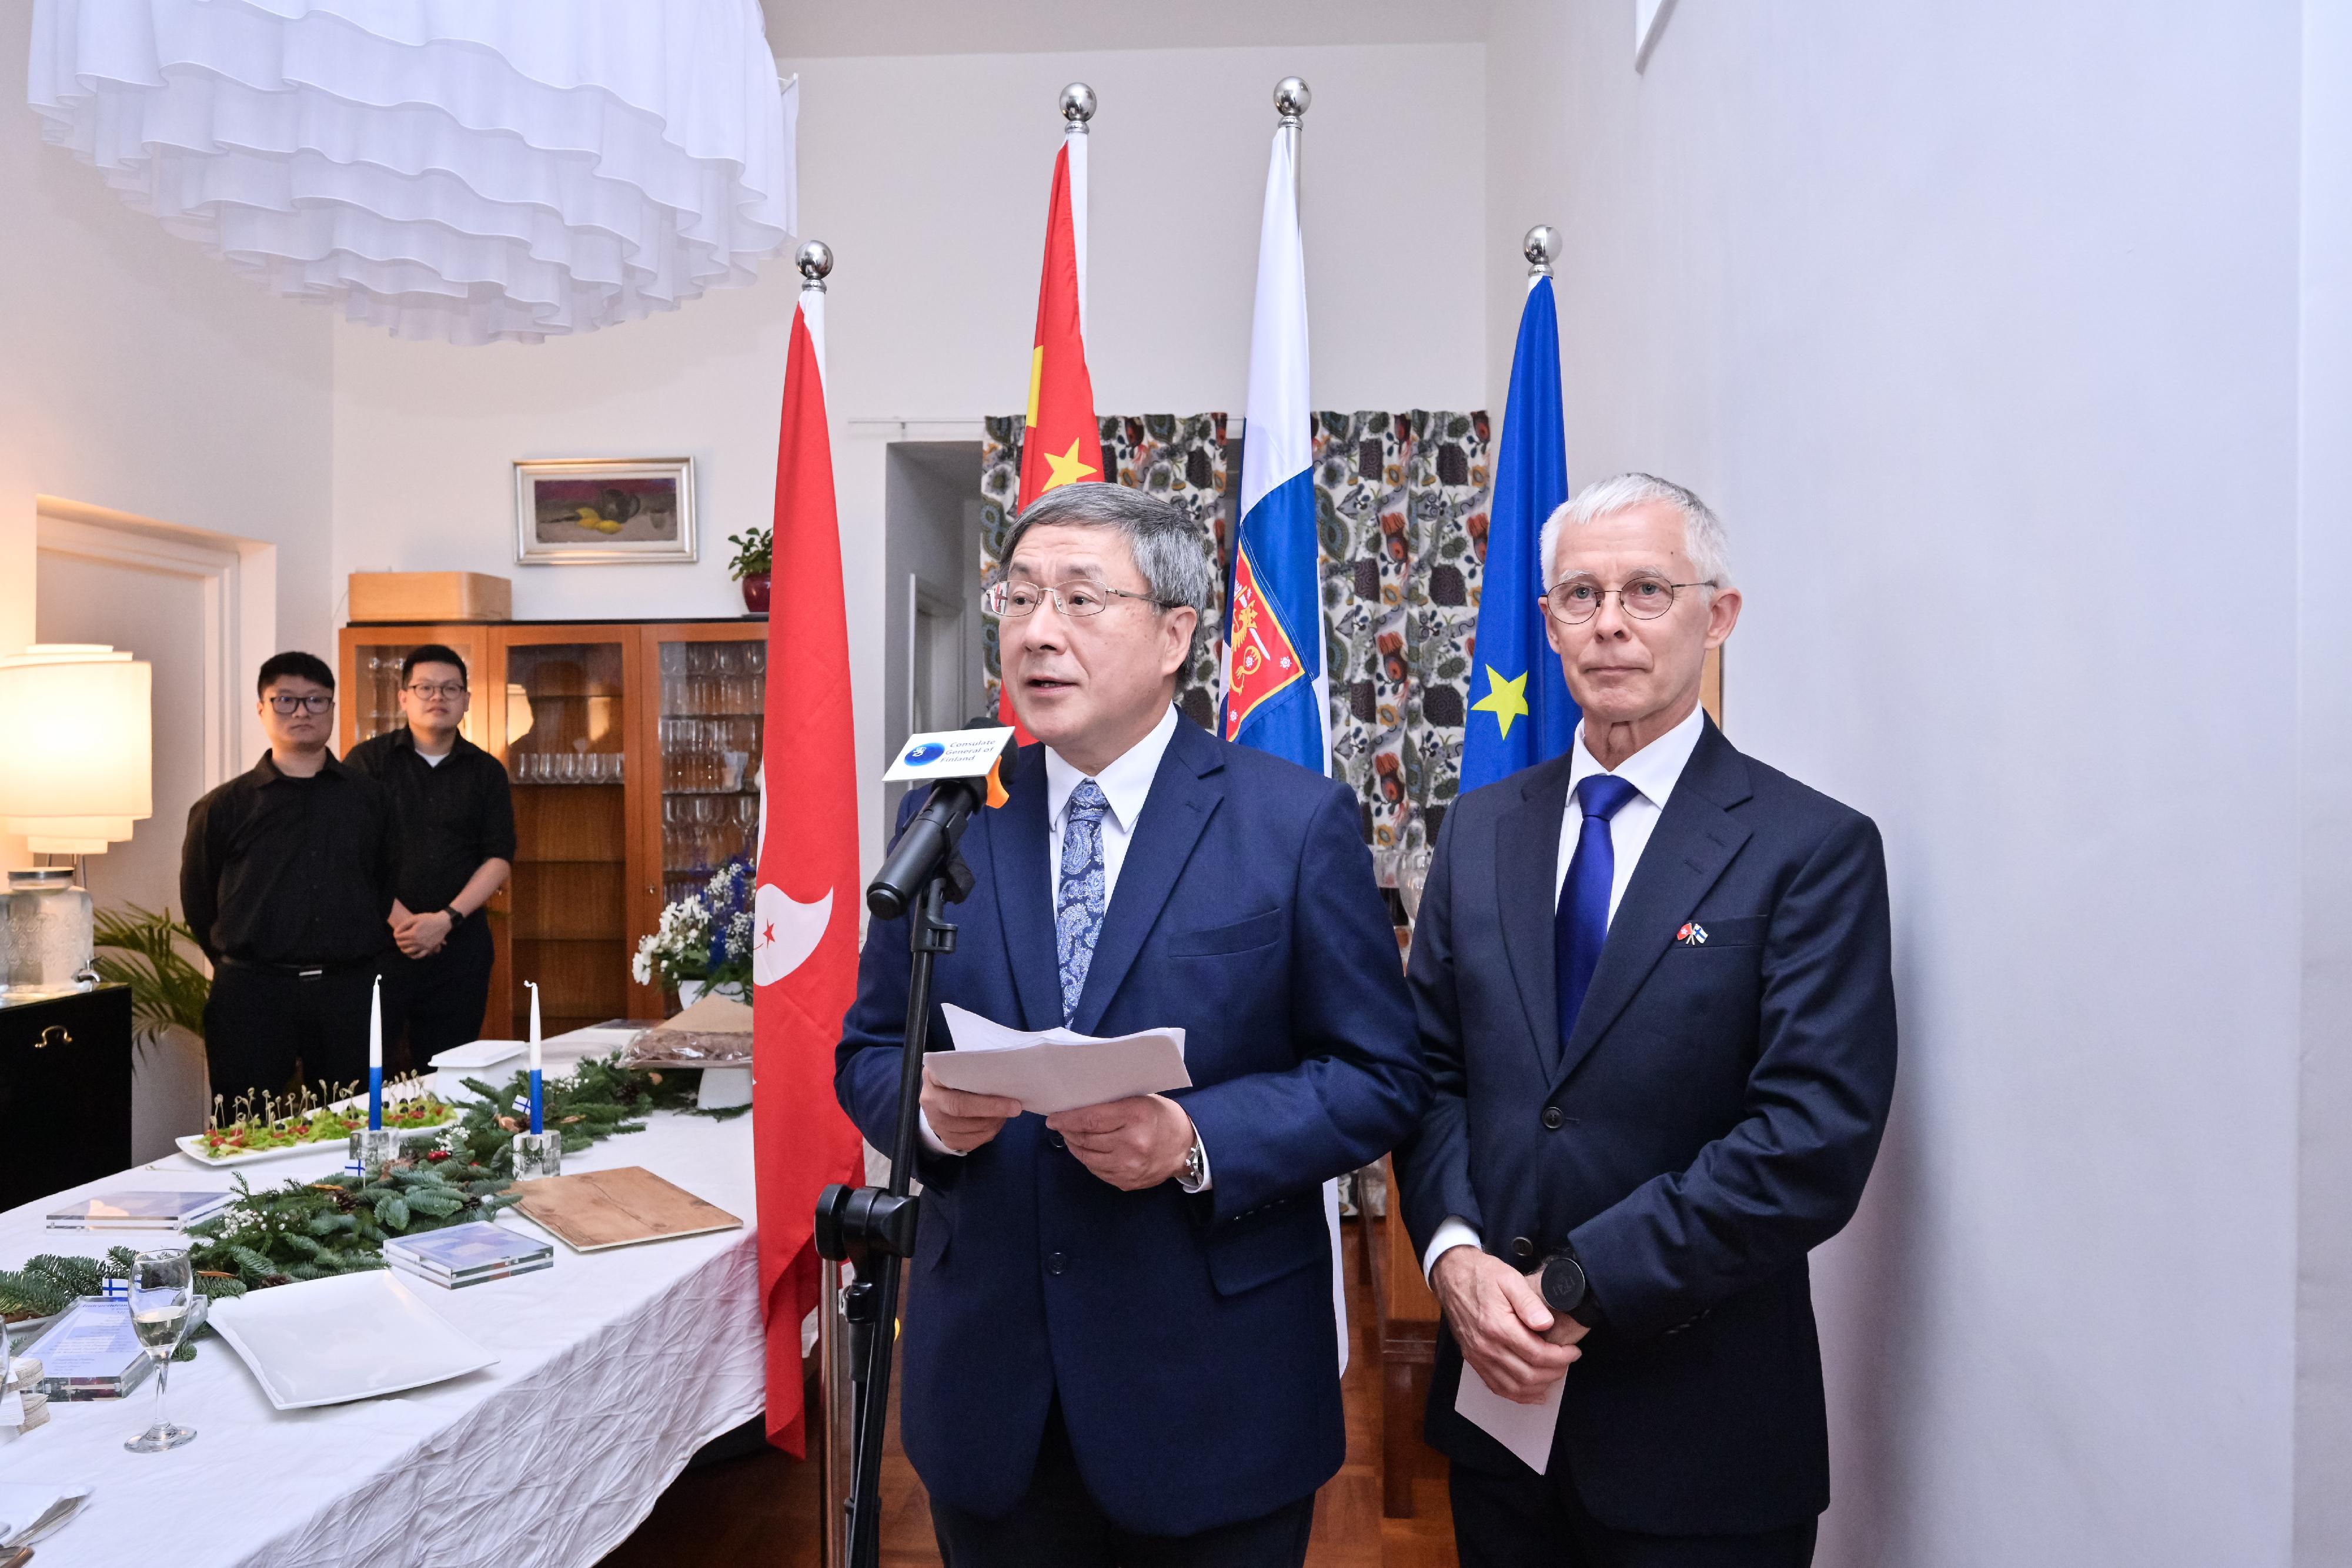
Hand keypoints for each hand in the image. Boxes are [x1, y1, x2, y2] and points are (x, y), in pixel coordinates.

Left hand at [393, 909, 451, 957]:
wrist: (443, 922)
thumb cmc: (428, 918)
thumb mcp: (415, 918)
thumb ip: (404, 925)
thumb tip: (396, 932)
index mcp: (412, 933)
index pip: (398, 937)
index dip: (395, 934)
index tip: (397, 932)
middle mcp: (417, 942)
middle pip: (401, 945)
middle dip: (398, 941)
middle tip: (399, 938)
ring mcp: (423, 946)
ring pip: (408, 951)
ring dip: (403, 949)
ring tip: (403, 945)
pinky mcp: (428, 949)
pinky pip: (418, 956)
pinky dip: (412, 956)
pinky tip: (410, 953)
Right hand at [921, 1064, 1019, 1153]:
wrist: (940, 1096)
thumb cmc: (957, 1076)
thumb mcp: (960, 1065)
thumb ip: (975, 1069)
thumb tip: (1004, 1077)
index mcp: (933, 1077)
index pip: (955, 1084)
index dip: (982, 1095)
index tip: (1008, 1093)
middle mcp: (930, 1101)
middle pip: (960, 1109)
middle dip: (991, 1109)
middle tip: (1015, 1108)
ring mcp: (935, 1123)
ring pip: (968, 1129)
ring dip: (993, 1123)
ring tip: (1005, 1114)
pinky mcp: (945, 1139)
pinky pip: (970, 1142)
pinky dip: (987, 1134)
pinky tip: (995, 1124)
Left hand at [1045, 1094, 1194, 1190]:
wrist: (1186, 1146)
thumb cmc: (1161, 1117)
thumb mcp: (1140, 1100)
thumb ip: (1112, 1103)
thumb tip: (1078, 1105)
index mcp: (1135, 1116)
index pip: (1090, 1119)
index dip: (1067, 1119)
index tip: (1053, 1118)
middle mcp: (1131, 1144)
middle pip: (1085, 1139)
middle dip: (1068, 1131)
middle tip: (1060, 1124)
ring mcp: (1129, 1167)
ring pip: (1087, 1158)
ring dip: (1075, 1146)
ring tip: (1071, 1136)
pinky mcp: (1127, 1182)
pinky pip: (1097, 1171)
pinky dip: (1088, 1160)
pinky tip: (1088, 1150)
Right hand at [1431, 1246, 1580, 1402]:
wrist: (1452, 1276)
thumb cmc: (1482, 1275)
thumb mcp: (1509, 1278)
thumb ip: (1529, 1302)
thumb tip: (1547, 1324)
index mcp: (1497, 1327)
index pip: (1537, 1354)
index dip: (1560, 1357)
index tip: (1573, 1351)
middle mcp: (1486, 1347)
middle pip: (1528, 1375)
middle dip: (1554, 1372)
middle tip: (1567, 1361)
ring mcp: (1478, 1356)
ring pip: (1513, 1387)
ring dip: (1538, 1386)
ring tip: (1554, 1374)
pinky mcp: (1473, 1360)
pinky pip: (1496, 1387)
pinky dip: (1517, 1394)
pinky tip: (1532, 1391)